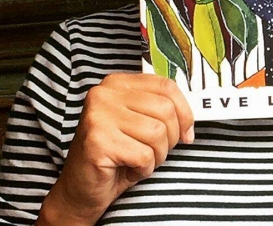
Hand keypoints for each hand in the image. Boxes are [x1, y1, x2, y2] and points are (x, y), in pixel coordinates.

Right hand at [36, 73, 193, 225]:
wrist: (81, 190)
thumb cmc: (116, 155)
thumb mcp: (140, 122)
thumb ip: (160, 109)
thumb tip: (192, 118)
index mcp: (118, 83)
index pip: (166, 86)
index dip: (185, 111)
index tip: (187, 132)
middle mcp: (105, 93)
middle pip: (165, 109)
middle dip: (171, 138)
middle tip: (157, 152)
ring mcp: (98, 116)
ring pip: (157, 133)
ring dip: (157, 155)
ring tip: (140, 160)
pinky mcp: (97, 141)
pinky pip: (144, 155)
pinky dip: (144, 169)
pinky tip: (129, 169)